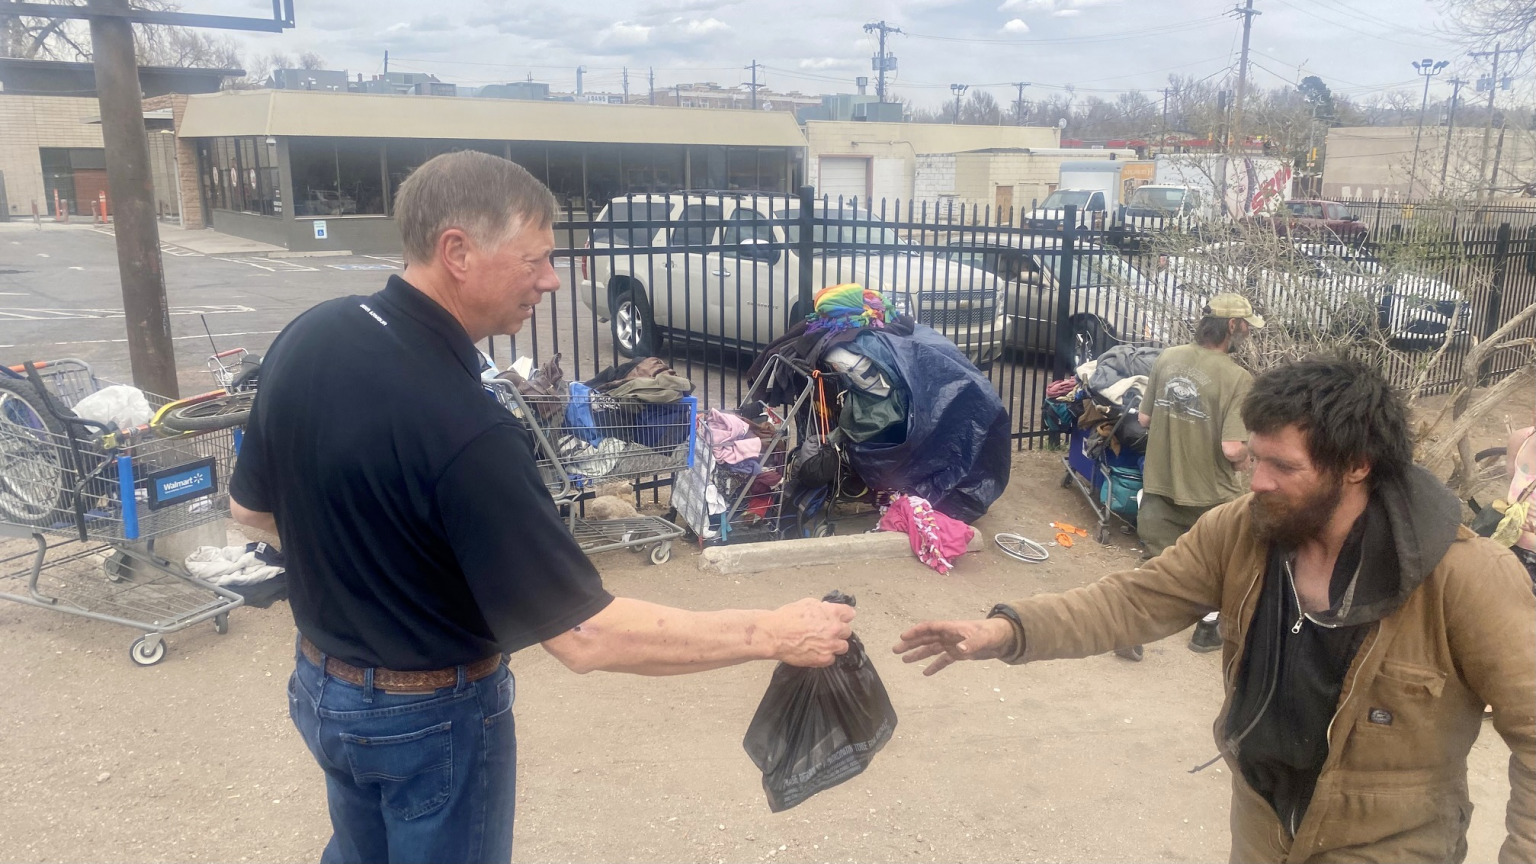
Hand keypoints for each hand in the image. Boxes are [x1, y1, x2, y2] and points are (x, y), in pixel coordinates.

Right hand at [765, 598, 854, 666]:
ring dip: (835, 645)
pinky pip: (832, 659)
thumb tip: (827, 610)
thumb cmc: (787, 618)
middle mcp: (835, 629)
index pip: (850, 613)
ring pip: (843, 647)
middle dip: (838, 631)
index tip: (841, 619)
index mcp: (832, 613)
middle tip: (827, 632)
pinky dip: (826, 657)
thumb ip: (822, 608)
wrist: (775, 635)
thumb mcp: (806, 603)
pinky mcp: (823, 659)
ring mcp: (830, 645)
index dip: (844, 616)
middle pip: (847, 631)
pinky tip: (816, 652)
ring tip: (823, 644)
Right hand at [892, 618, 1015, 675]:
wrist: (1002, 639)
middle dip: (910, 644)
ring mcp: (952, 644)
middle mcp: (948, 635)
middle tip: (896, 650)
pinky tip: (925, 673)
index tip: (902, 637)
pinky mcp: (958, 654)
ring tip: (904, 661)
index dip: (915, 632)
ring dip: (918, 654)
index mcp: (951, 628)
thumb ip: (971, 644)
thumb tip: (959, 650)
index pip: (929, 628)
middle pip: (925, 638)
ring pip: (931, 649)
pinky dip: (934, 666)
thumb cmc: (991, 634)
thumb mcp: (983, 638)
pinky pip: (943, 660)